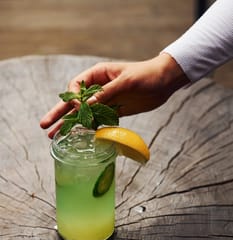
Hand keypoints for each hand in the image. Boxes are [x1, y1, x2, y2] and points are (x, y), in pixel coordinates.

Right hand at [40, 53, 188, 137]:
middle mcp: (98, 89)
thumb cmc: (146, 75)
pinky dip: (88, 129)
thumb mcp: (126, 81)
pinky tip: (78, 137)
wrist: (164, 82)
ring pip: (83, 114)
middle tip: (44, 126)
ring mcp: (104, 101)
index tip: (77, 108)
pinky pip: (96, 121)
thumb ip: (106, 93)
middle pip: (73, 102)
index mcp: (98, 75)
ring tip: (54, 136)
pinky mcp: (113, 112)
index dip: (73, 98)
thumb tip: (87, 106)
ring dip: (69, 124)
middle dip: (58, 114)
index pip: (75, 86)